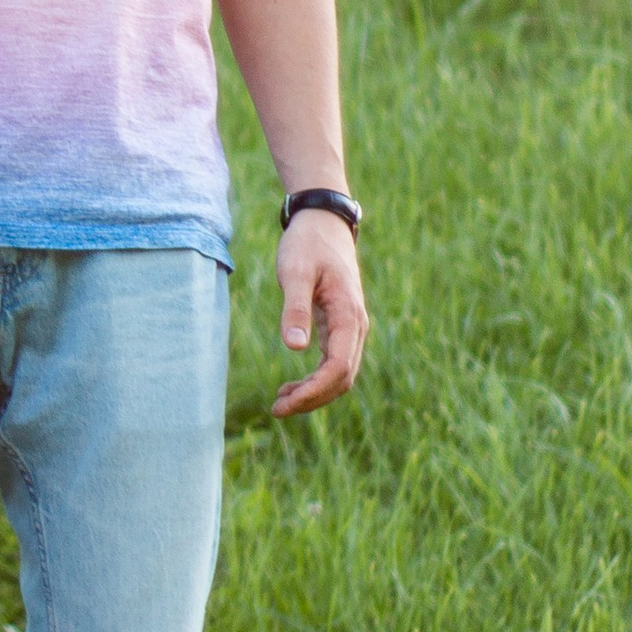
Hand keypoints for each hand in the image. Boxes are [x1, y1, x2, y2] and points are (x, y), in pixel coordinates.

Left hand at [272, 210, 367, 416]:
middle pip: (342, 378)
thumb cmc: (307, 244)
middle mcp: (355, 326)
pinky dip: (315, 380)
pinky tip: (291, 386)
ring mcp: (350, 327)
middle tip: (276, 410)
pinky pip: (334, 363)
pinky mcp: (340, 326)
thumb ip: (295, 308)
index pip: (338, 368)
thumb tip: (294, 348)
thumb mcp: (294, 272)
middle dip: (312, 399)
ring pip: (340, 374)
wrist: (323, 222)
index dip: (313, 392)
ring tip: (279, 402)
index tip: (284, 404)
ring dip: (314, 393)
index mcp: (348, 315)